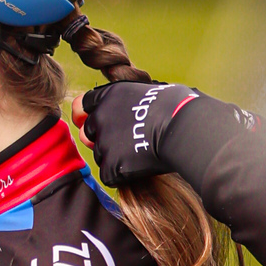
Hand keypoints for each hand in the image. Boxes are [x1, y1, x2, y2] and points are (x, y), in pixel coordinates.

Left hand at [79, 79, 195, 186]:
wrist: (182, 128)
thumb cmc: (175, 106)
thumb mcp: (145, 90)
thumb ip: (127, 99)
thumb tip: (131, 104)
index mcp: (107, 95)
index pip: (83, 105)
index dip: (93, 114)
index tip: (103, 121)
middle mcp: (100, 117)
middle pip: (88, 132)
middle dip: (102, 138)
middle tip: (124, 141)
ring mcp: (104, 143)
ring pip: (100, 155)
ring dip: (114, 157)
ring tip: (138, 154)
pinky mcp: (112, 166)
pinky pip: (109, 175)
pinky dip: (121, 175)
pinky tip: (139, 167)